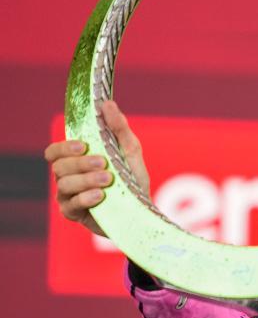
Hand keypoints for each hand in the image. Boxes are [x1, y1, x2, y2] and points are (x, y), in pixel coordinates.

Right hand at [44, 100, 149, 236]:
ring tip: (108, 179)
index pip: (54, 151)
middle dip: (80, 163)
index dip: (63, 147)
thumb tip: (107, 104)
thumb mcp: (130, 152)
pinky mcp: (74, 214)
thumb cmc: (132, 181)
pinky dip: (85, 198)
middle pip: (59, 166)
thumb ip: (119, 128)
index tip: (83, 145)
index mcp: (76, 161)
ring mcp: (68, 197)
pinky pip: (70, 205)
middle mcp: (67, 177)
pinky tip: (100, 196)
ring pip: (64, 184)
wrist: (142, 212)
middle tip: (103, 163)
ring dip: (86, 180)